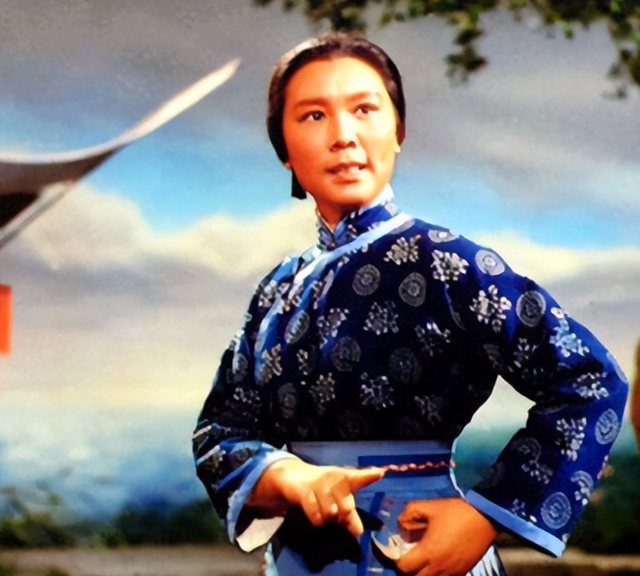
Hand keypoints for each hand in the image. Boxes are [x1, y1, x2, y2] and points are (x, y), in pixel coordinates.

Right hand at [250, 459, 383, 536]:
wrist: (293, 476)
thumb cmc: (321, 487)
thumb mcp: (337, 496)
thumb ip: (350, 515)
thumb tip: (358, 533)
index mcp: (345, 478)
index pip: (359, 477)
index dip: (370, 476)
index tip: (381, 473)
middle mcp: (334, 479)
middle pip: (346, 508)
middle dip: (343, 519)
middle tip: (336, 517)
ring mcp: (319, 484)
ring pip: (330, 515)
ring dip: (326, 519)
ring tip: (321, 511)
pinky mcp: (305, 491)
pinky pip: (315, 515)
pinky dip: (315, 519)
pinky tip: (313, 513)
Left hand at [394, 498, 497, 575]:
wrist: (484, 517)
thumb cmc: (455, 512)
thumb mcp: (428, 506)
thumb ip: (409, 513)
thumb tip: (400, 524)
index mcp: (428, 551)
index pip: (403, 568)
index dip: (396, 562)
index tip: (396, 554)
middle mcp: (438, 567)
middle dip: (408, 571)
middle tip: (408, 559)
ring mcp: (452, 572)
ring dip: (422, 574)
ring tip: (422, 562)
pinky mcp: (462, 572)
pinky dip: (437, 575)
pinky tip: (436, 564)